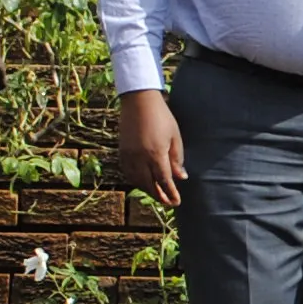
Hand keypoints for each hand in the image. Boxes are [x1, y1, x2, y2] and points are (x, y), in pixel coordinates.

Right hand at [116, 88, 185, 209]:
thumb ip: (177, 159)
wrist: (139, 101)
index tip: (177, 202)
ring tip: (157, 194)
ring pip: (137, 181)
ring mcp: (129, 155)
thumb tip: (180, 177)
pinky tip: (143, 182)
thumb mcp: (175, 137)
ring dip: (147, 190)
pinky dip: (136, 181)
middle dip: (159, 196)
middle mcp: (140, 158)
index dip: (171, 193)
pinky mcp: (122, 151)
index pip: (164, 180)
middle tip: (168, 203)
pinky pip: (128, 173)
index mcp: (156, 154)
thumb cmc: (161, 117)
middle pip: (149, 184)